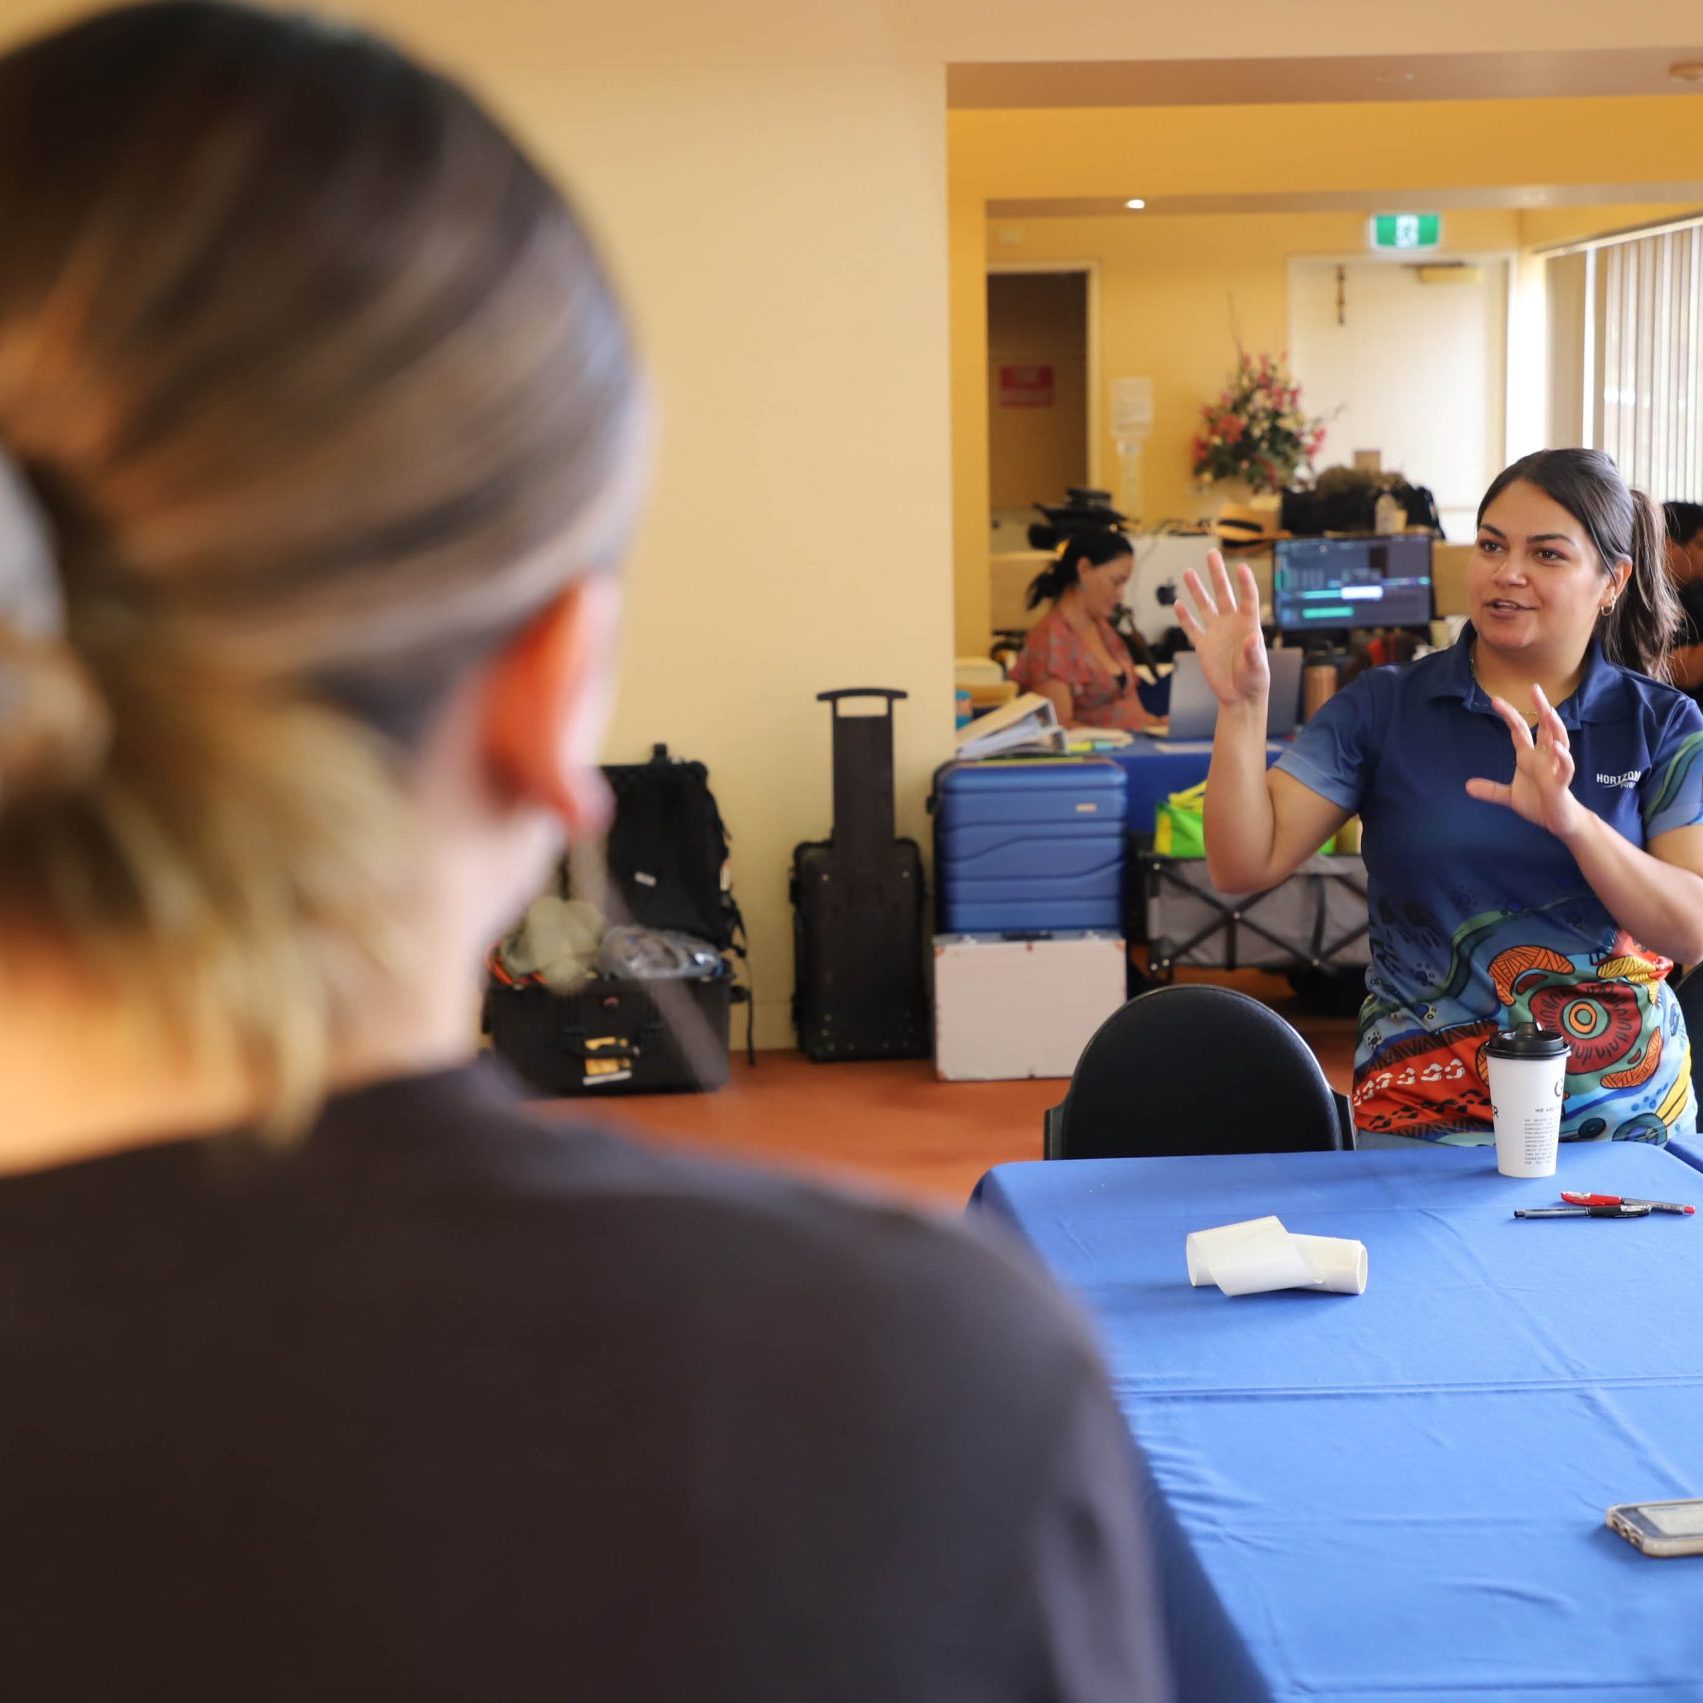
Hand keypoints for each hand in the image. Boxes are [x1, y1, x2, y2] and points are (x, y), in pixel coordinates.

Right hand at [1176, 550, 1267, 708]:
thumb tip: (1252, 639)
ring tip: (1188, 572)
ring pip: (1205, 606)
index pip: (1247, 598)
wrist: (1239, 697)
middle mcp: (1232, 624)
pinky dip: (1184, 618)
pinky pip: (1192, 628)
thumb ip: (1254, 653)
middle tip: (1212, 554)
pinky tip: (1177, 604)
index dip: (1245, 583)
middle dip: (1217, 574)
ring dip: (1197, 590)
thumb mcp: (1257, 668)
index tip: (1241, 567)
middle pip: (1224, 593)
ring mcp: (1216, 633)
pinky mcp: (1203, 646)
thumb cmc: (1254, 681)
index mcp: (1249, 625)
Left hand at [1464, 686, 1589, 841]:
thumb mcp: (1509, 796)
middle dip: (1541, 708)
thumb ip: (1491, 790)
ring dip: (1555, 726)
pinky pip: (1565, 768)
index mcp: (1530, 756)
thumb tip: (1468, 786)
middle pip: (1545, 727)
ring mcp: (1555, 768)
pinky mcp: (1562, 783)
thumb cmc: (1539, 803)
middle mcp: (1544, 757)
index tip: (1495, 700)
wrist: (1558, 822)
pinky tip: (1558, 748)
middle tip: (1534, 688)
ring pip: (1559, 741)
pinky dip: (1563, 758)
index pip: (1520, 730)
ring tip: (1549, 711)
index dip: (1510, 715)